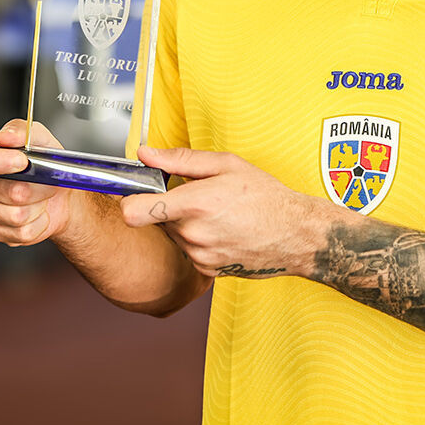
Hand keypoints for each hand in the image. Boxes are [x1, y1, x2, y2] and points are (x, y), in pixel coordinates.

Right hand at [0, 118, 93, 246]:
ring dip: (39, 205)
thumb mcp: (39, 138)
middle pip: (3, 190)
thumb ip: (22, 130)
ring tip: (40, 196)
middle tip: (44, 179)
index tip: (22, 161)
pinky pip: (22, 231)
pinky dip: (40, 222)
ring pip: (16, 214)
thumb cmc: (43, 164)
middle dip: (34, 185)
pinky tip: (37, 213)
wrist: (58, 195)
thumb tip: (8, 136)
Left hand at [119, 147, 344, 278]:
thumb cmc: (266, 197)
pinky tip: (224, 232)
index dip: (128, 200)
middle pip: (156, 219)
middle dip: (170, 207)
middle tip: (200, 197)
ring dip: (186, 224)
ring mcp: (199, 255)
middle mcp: (193, 233)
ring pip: (173, 235)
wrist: (296, 236)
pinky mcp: (206, 270)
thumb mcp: (227, 165)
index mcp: (195, 203)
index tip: (133, 192)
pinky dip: (199, 240)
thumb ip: (181, 160)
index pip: (135, 212)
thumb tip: (146, 153)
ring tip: (218, 215)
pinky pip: (188, 250)